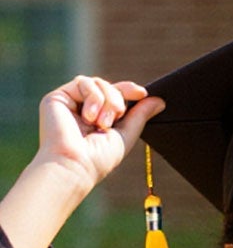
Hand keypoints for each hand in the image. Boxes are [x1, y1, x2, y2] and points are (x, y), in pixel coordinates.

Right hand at [34, 77, 159, 195]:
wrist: (75, 164)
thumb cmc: (99, 158)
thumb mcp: (126, 135)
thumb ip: (140, 116)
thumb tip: (159, 100)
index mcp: (98, 117)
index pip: (115, 95)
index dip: (129, 90)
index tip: (142, 93)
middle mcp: (83, 109)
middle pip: (108, 86)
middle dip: (118, 99)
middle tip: (116, 118)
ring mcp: (70, 102)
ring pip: (97, 82)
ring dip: (107, 100)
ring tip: (102, 123)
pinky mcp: (57, 97)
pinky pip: (83, 82)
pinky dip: (93, 97)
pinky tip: (89, 117)